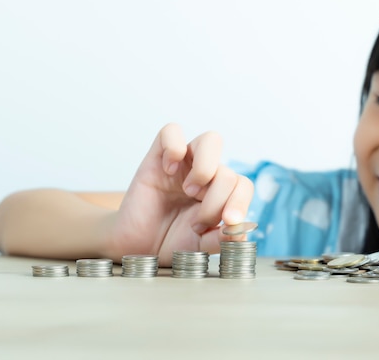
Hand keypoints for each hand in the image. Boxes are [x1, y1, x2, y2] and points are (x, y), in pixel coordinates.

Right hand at [105, 123, 253, 265]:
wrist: (135, 246)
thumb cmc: (169, 241)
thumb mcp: (200, 247)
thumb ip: (221, 240)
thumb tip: (240, 232)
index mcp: (220, 195)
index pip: (243, 186)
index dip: (240, 202)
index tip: (228, 221)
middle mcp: (206, 175)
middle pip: (229, 172)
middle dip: (216, 202)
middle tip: (196, 222)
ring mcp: (183, 163)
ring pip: (210, 140)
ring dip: (206, 168)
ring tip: (189, 190)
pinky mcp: (157, 156)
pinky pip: (171, 132)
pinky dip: (174, 148)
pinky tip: (168, 171)